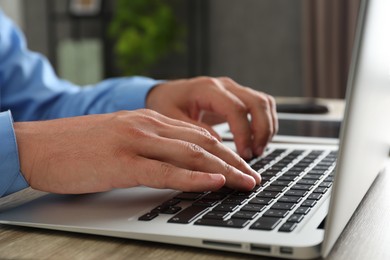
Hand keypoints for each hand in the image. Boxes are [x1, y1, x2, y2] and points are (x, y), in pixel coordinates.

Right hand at [14, 110, 259, 193]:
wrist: (38, 144)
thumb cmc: (78, 145)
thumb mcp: (121, 138)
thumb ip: (149, 145)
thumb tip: (174, 162)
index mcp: (148, 121)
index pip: (196, 135)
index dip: (224, 151)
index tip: (241, 165)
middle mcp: (147, 127)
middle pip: (202, 144)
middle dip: (233, 161)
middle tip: (253, 177)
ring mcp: (136, 143)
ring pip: (191, 156)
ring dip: (223, 170)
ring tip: (245, 182)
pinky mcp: (122, 163)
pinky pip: (165, 172)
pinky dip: (193, 179)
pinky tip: (213, 183)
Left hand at [146, 77, 277, 159]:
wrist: (165, 93)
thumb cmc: (165, 104)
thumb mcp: (170, 119)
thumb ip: (193, 130)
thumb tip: (218, 145)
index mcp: (207, 89)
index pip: (236, 109)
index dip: (243, 133)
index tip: (244, 154)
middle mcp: (224, 85)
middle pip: (258, 103)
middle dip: (262, 130)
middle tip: (256, 153)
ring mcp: (233, 89)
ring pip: (264, 102)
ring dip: (267, 127)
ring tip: (258, 150)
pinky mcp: (237, 96)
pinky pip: (261, 105)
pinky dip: (265, 122)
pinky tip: (258, 140)